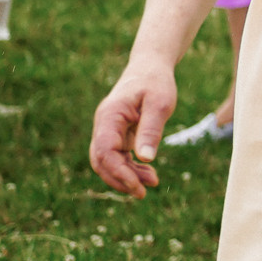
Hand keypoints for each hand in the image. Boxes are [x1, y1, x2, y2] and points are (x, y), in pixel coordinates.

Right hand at [88, 57, 175, 196]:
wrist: (150, 68)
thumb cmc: (156, 82)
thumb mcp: (160, 103)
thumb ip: (151, 129)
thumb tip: (145, 158)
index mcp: (109, 116)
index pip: (105, 151)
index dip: (118, 172)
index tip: (137, 187)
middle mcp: (104, 125)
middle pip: (102, 161)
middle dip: (120, 179)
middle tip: (144, 192)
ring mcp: (108, 131)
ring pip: (109, 162)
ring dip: (127, 176)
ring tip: (153, 181)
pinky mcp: (117, 135)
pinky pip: (118, 157)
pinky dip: (130, 168)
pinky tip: (148, 173)